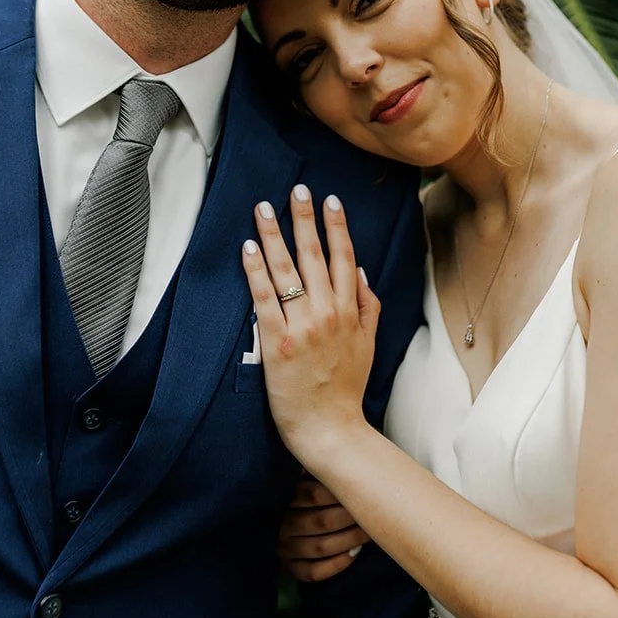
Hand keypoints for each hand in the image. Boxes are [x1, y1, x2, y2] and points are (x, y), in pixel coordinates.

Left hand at [242, 184, 378, 467]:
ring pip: (287, 270)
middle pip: (315, 255)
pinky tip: (248, 247)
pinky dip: (256, 271)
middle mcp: (327, 313)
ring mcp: (302, 325)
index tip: (331, 201)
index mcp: (350, 312)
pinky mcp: (276, 341)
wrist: (330, 429)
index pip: (345, 259)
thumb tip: (361, 272)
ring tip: (265, 207)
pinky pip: (263, 298)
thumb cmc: (346, 389)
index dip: (337, 227)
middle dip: (305, 218)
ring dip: (275, 234)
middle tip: (298, 189)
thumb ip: (368, 307)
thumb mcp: (369, 345)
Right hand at [279, 477, 366, 581]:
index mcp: (284, 499)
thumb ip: (320, 474)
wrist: (290, 529)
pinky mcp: (291, 569)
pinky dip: (337, 564)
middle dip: (351, 517)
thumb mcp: (307, 483)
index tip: (361, 489)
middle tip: (371, 513)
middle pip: (321, 521)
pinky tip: (355, 553)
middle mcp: (282, 525)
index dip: (339, 492)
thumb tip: (347, 455)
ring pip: (321, 547)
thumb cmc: (309, 501)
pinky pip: (315, 572)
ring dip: (350, 540)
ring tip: (369, 533)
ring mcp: (284, 549)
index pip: (311, 493)